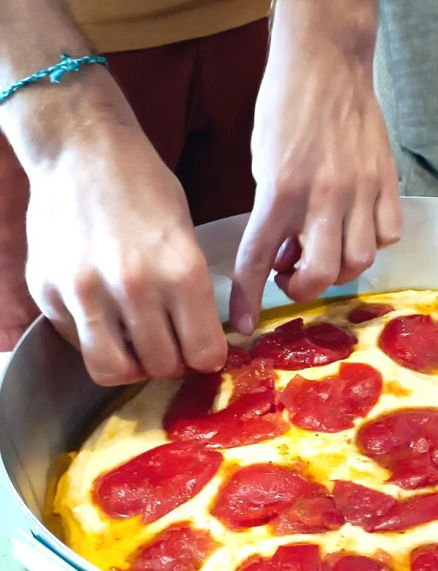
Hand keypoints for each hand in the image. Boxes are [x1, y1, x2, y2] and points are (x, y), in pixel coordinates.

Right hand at [26, 122, 226, 384]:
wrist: (82, 150)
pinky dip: (96, 341)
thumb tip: (198, 344)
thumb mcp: (187, 235)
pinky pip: (79, 343)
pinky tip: (105, 316)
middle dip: (171, 362)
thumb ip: (192, 292)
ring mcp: (86, 291)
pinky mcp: (48, 292)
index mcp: (182, 270)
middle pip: (161, 366)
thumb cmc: (145, 188)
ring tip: (137, 345)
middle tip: (170, 346)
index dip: (207, 357)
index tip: (203, 350)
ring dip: (132, 365)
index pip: (204, 351)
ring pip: (114, 370)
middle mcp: (135, 286)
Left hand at [229, 0, 400, 334]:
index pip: (258, 259)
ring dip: (338, 268)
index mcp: (280, 189)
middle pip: (321, 273)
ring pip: (360, 260)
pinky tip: (357, 228)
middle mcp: (323, 195)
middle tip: (291, 274)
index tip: (245, 323)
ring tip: (323, 250)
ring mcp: (361, 189)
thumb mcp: (262, 161)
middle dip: (302, 286)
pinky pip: (390, 233)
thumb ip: (272, 211)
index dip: (249, 298)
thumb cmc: (284, 108)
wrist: (325, 62)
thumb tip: (284, 253)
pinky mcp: (387, 181)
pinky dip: (373, 242)